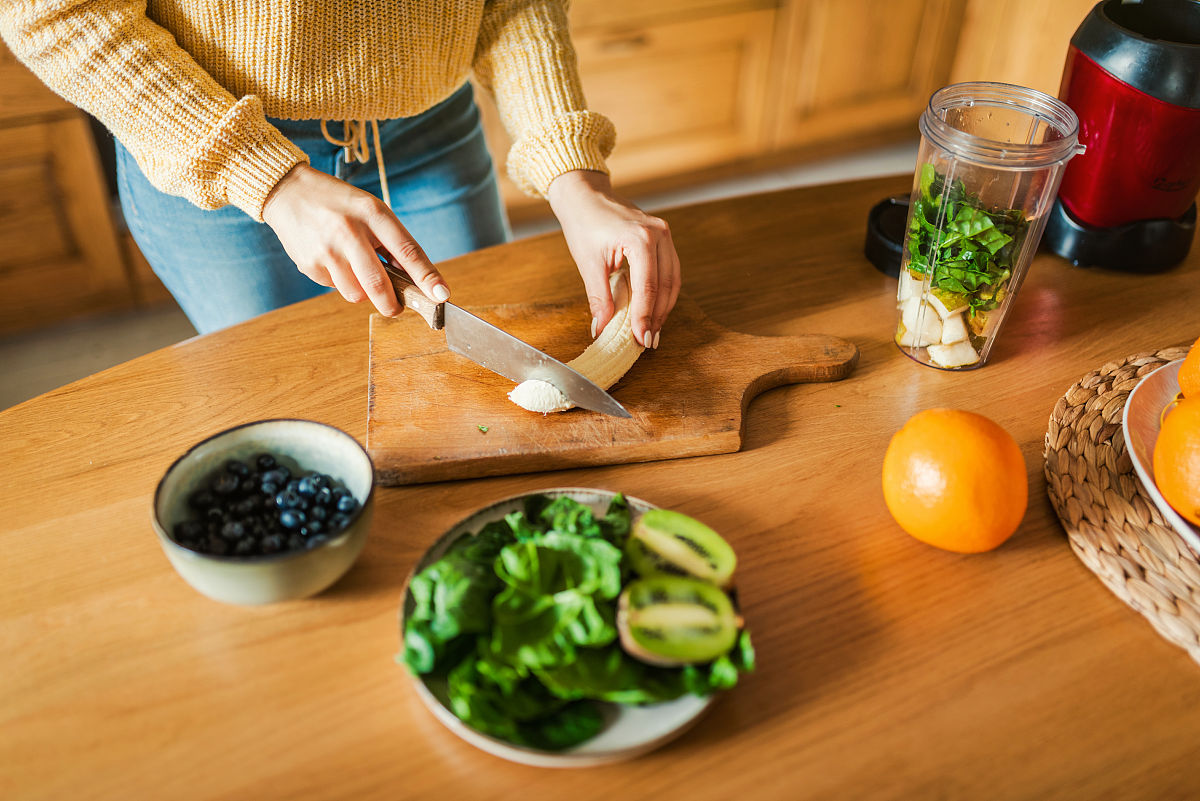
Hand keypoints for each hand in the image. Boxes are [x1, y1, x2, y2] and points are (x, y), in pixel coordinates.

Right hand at [261, 164, 448, 314]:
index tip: (441, 295)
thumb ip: (392, 242)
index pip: (407, 250)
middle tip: (397, 307)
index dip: (427, 276)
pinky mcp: (309, 264)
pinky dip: (341, 281)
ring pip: (357, 294)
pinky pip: (335, 288)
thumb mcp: (371, 210)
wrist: (288, 192)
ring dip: (363, 292)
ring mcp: (327, 250)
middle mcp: (349, 232)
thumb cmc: (339, 204)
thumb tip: (415, 280)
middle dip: (393, 304)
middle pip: (379, 285)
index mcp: (373, 213)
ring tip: (356, 268)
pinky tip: (332, 259)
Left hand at [548, 170, 678, 347]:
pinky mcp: (663, 237)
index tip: (640, 339)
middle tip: (647, 340)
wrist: (585, 196)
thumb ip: (599, 298)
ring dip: (664, 307)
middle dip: (657, 316)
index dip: (644, 317)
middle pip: (666, 285)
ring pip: (673, 280)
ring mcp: (664, 234)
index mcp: (640, 239)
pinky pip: (670, 270)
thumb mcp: (589, 264)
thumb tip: (602, 329)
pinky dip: (664, 292)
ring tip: (653, 329)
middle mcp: (659, 234)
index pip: (647, 288)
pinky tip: (655, 309)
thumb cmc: (584, 223)